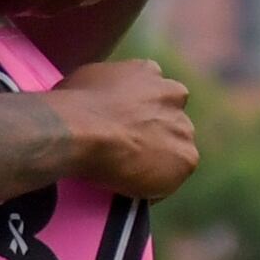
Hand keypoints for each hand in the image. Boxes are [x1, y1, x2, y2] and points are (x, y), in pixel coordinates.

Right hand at [49, 60, 198, 200]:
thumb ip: (107, 88)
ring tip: (129, 174)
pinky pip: (173, 176)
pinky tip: (133, 188)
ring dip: (158, 159)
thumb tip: (98, 100)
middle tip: (130, 149)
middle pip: (170, 118)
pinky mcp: (186, 158)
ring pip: (175, 147)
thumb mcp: (87, 81)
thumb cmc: (73, 107)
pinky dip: (156, 185)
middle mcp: (173, 94)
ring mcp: (183, 127)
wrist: (81, 132)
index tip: (125, 125)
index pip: (152, 92)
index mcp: (148, 72)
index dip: (139, 111)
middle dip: (155, 132)